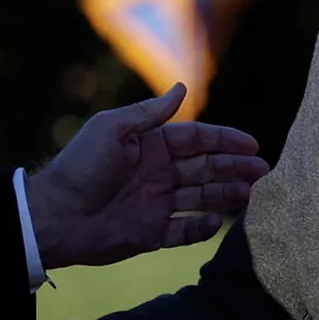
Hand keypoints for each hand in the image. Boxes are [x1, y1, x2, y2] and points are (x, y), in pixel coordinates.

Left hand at [25, 82, 268, 267]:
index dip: (224, 140)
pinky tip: (218, 222)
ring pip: (201, 198)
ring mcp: (156, 204)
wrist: (54, 215)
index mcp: (150, 146)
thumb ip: (150, 113)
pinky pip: (183, 231)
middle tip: (263, 171)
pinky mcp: (150, 234)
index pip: (195, 140)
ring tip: (252, 193)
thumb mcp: (112, 129)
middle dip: (234, 167)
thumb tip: (182, 85)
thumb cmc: (80, 166)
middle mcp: (157, 173)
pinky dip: (201, 228)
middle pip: (205, 168)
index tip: (252, 143)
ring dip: (226, 195)